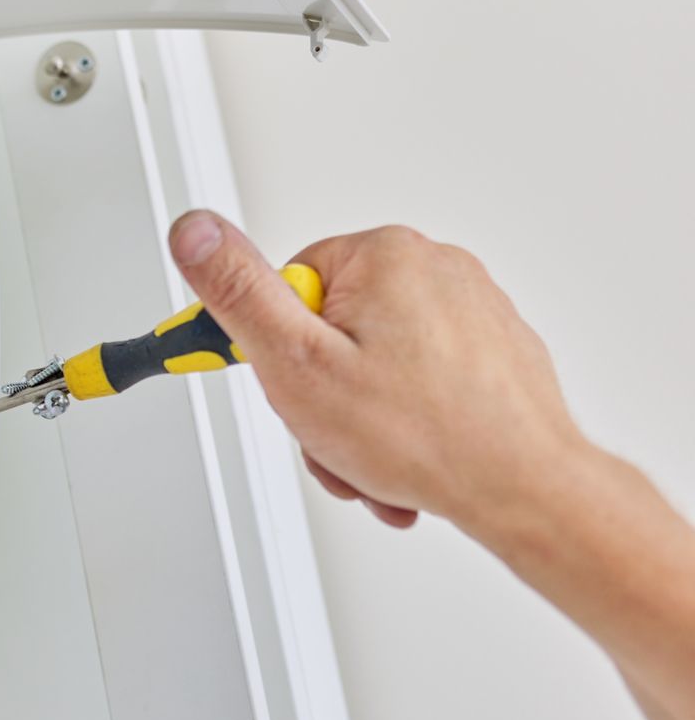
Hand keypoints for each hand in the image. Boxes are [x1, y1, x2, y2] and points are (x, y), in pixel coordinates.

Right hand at [166, 211, 585, 536]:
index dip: (278, 350)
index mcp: (383, 256)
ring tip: (374, 458)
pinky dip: (405, 420)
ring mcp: (471, 309)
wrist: (524, 487)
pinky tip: (409, 457)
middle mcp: (434, 268)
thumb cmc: (424, 435)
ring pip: (375, 361)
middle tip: (334, 432)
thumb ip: (237, 292)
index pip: (289, 288)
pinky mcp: (493, 349)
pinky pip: (421, 379)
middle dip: (322, 395)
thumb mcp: (296, 363)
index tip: (289, 383)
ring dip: (360, 419)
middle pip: (332, 329)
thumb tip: (196, 232)